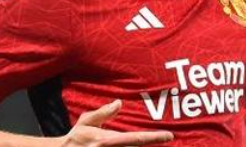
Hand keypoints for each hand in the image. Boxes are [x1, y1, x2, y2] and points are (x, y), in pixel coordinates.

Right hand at [56, 100, 172, 146]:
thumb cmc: (75, 139)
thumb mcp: (85, 122)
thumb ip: (102, 113)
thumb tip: (119, 103)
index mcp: (106, 141)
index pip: (136, 138)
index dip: (154, 138)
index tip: (170, 136)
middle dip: (150, 145)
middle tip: (167, 140)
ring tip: (157, 143)